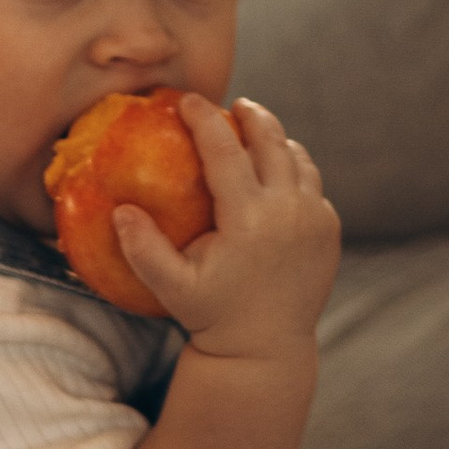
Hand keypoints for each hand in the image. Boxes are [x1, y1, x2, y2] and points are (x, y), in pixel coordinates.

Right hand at [113, 95, 339, 361]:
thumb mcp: (171, 287)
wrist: (267, 349)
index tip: (187, 99)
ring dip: (276, 140)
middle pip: (271, 140)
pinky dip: (293, 170)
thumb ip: (143, 249)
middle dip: (251, 115)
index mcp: (249, 219)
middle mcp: (288, 211)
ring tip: (255, 133)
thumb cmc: (212, 315)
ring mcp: (315, 219)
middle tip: (233, 105)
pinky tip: (275, 173)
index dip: (203, 118)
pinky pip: (312, 185)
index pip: (225, 150)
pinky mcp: (329, 229)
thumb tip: (118, 209)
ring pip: (298, 158)